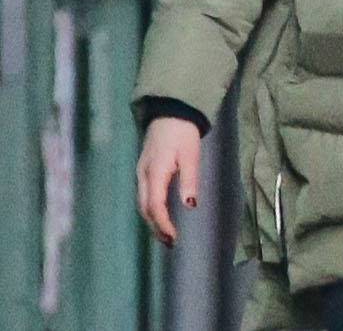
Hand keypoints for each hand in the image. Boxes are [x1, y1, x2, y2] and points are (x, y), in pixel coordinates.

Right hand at [137, 117, 201, 246]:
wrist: (170, 111)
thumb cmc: (182, 132)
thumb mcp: (190, 154)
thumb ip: (189, 180)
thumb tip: (190, 205)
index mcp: (154, 172)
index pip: (155, 206)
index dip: (163, 224)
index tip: (173, 238)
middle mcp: (143, 175)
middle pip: (145, 209)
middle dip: (156, 228)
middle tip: (171, 242)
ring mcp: (141, 173)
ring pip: (142, 204)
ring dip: (152, 221)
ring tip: (166, 235)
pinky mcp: (143, 170)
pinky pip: (144, 196)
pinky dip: (150, 210)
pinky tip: (160, 216)